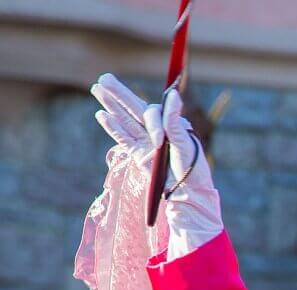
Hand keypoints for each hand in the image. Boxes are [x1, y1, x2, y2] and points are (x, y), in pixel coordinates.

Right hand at [92, 73, 222, 257]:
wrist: (189, 199)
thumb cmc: (194, 173)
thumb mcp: (186, 146)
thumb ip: (174, 122)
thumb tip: (173, 94)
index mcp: (174, 127)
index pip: (155, 113)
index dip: (153, 122)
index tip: (159, 141)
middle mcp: (160, 133)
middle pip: (135, 109)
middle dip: (120, 94)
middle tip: (104, 78)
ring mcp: (148, 145)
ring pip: (126, 120)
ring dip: (112, 105)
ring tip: (97, 89)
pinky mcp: (140, 157)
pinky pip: (124, 138)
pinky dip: (113, 127)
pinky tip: (102, 114)